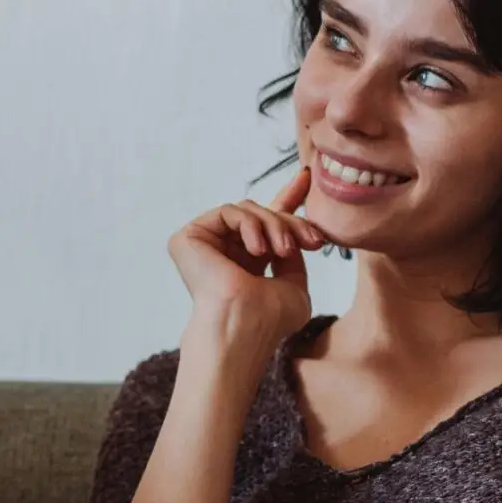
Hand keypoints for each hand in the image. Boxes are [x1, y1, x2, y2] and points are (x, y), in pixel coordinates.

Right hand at [167, 168, 328, 362]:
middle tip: (312, 241)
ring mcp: (205, 244)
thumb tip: (297, 235)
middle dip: (291, 222)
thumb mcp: (294, 285)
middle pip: (263, 214)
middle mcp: (225, 251)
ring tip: (283, 250)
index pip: (265, 223)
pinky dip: (250, 224)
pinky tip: (257, 249)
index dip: (287, 197)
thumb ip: (294, 258)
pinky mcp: (189, 237)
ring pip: (249, 210)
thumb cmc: (268, 319)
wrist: (243, 326)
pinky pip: (229, 211)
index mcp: (246, 263)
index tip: (305, 177)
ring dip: (275, 226)